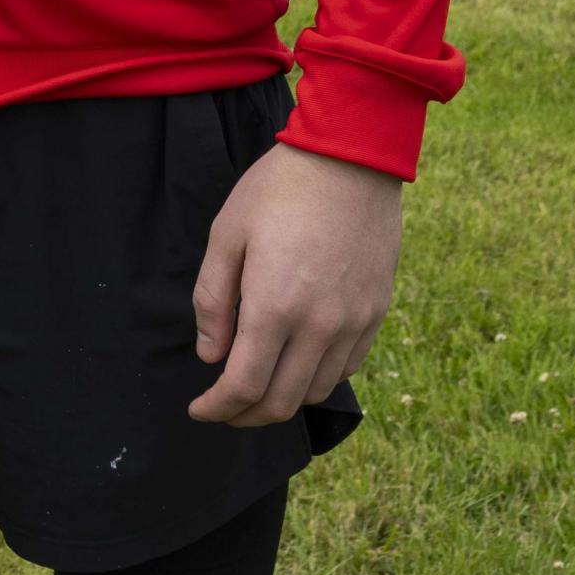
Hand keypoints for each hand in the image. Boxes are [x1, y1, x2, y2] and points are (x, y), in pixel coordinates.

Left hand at [188, 141, 401, 426]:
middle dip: (245, 416)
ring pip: (316, 392)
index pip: (243, 387)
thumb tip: (211, 356)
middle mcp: (318, 327)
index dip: (217, 408)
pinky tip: (298, 363)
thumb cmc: (278, 190)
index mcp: (274, 308)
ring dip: (282, 401)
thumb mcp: (227, 234)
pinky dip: (317, 379)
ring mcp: (352, 323)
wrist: (350, 158)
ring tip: (258, 386)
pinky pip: (346, 368)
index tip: (198, 410)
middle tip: (223, 408)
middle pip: (281, 403)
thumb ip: (213, 300)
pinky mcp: (376, 312)